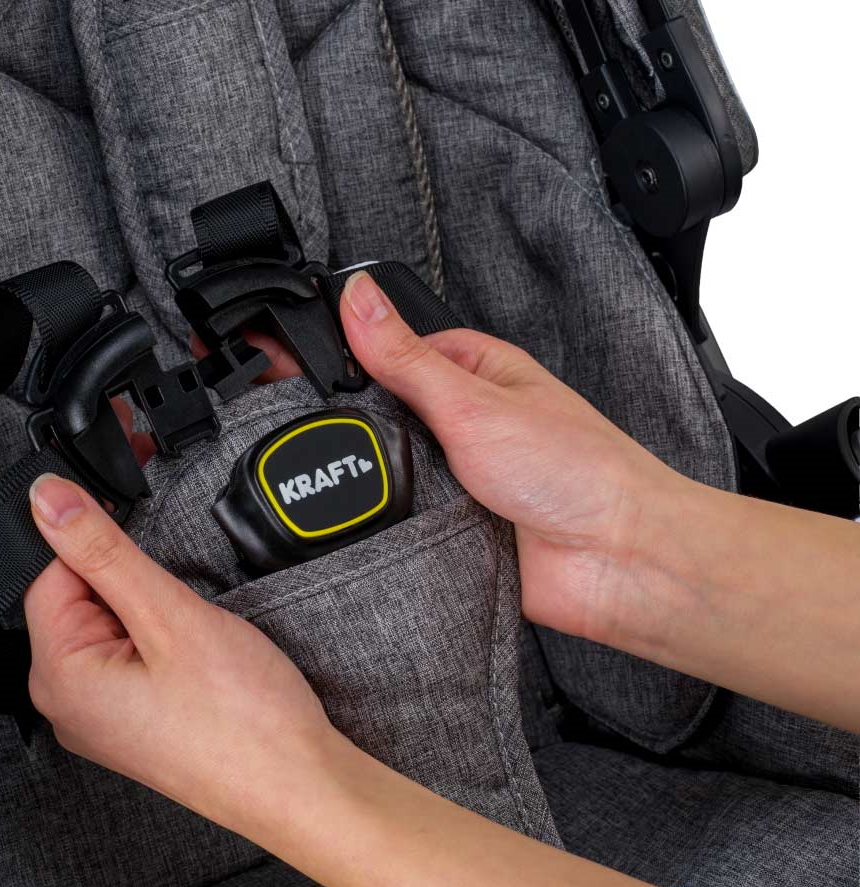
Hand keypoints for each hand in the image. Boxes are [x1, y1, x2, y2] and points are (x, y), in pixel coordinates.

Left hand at [24, 473, 342, 840]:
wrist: (298, 786)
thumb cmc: (242, 721)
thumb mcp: (170, 617)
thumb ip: (104, 552)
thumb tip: (49, 499)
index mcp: (59, 678)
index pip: (47, 574)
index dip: (95, 541)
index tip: (135, 532)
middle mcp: (69, 703)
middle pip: (78, 599)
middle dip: (127, 579)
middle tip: (179, 603)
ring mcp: (104, 717)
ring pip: (110, 625)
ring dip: (150, 609)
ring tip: (194, 637)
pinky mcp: (136, 721)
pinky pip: (131, 656)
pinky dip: (161, 639)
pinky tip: (196, 657)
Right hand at [337, 271, 682, 641]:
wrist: (617, 561)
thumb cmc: (577, 469)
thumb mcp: (473, 401)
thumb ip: (405, 357)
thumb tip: (358, 298)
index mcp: (475, 372)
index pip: (393, 349)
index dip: (348, 355)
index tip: (297, 365)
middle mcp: (464, 422)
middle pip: (384, 415)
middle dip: (358, 428)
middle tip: (326, 432)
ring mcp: (457, 477)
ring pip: (388, 472)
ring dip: (378, 481)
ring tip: (364, 481)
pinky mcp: (452, 527)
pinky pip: (402, 522)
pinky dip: (391, 524)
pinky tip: (377, 524)